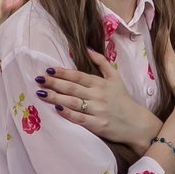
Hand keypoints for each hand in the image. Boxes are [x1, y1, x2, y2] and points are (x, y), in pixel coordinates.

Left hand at [37, 48, 160, 154]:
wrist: (136, 123)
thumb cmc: (123, 99)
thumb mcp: (116, 78)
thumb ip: (102, 63)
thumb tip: (88, 49)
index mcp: (101, 83)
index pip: (79, 76)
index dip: (63, 72)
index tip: (49, 70)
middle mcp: (98, 96)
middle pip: (72, 88)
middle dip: (54, 83)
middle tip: (38, 79)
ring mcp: (97, 110)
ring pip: (73, 102)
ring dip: (56, 97)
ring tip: (41, 93)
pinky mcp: (97, 125)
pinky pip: (80, 119)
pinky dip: (68, 114)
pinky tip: (57, 110)